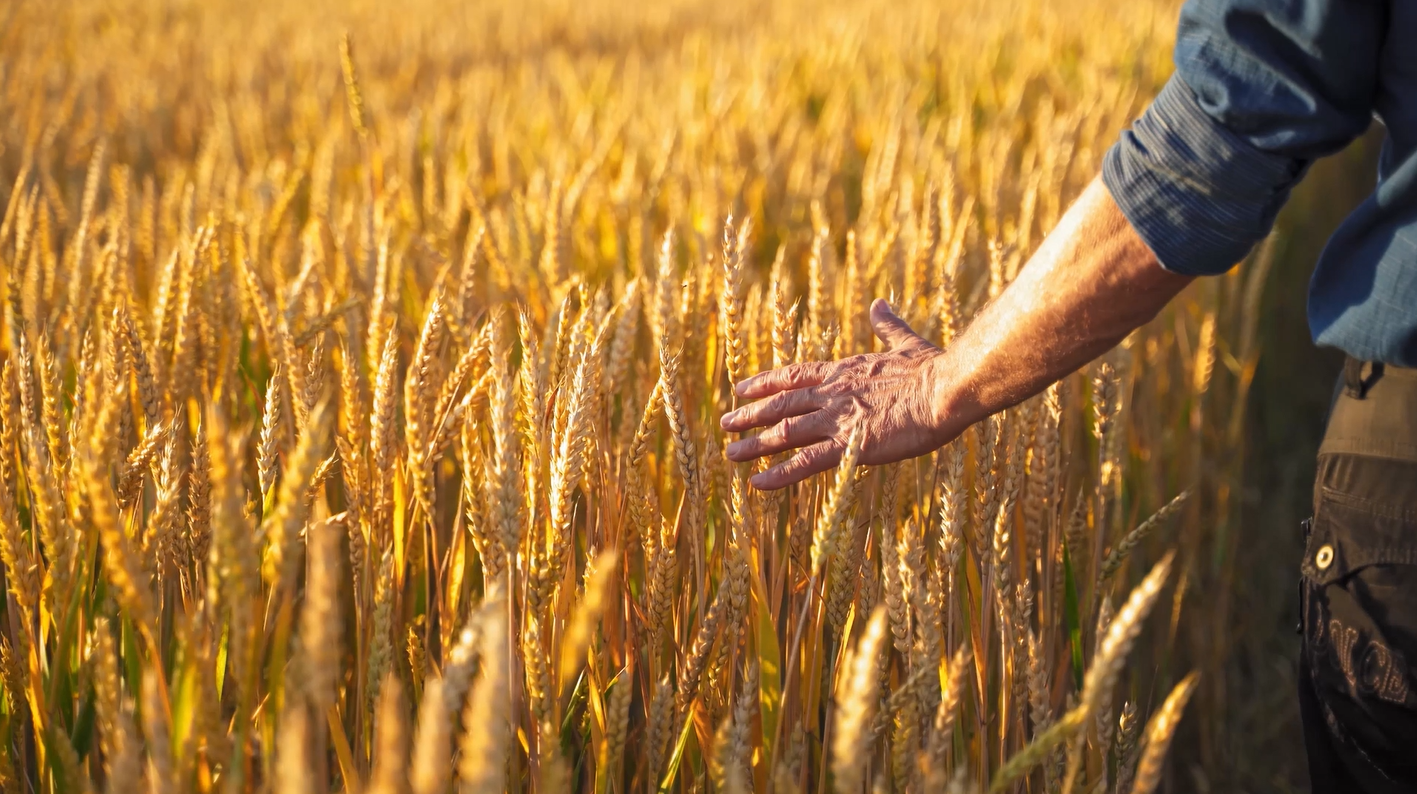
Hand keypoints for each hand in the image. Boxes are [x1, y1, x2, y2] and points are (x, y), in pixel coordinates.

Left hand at [720, 298, 954, 489]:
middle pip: (781, 404)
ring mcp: (839, 419)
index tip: (740, 388)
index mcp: (845, 371)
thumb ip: (888, 326)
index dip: (765, 382)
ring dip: (755, 445)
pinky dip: (780, 474)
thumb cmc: (935, 369)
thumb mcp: (907, 343)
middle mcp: (833, 393)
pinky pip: (806, 463)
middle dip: (750, 415)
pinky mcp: (850, 446)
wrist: (947, 389)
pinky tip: (758, 484)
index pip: (794, 375)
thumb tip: (879, 304)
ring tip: (730, 455)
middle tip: (725, 423)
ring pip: (785, 433)